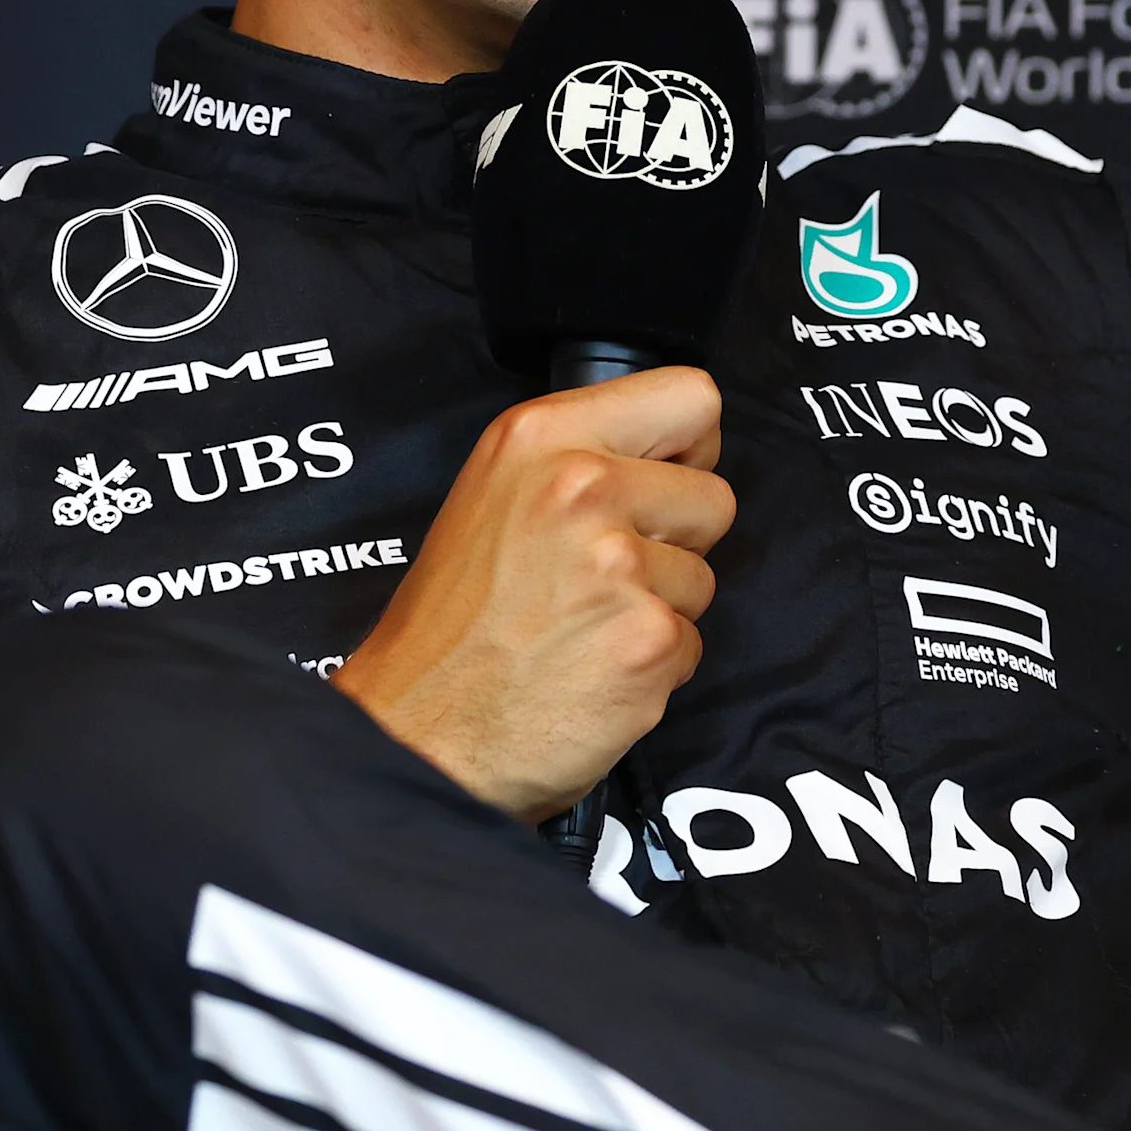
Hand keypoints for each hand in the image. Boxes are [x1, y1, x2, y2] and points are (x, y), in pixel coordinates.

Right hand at [332, 367, 731, 822]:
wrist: (417, 733)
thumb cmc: (450, 626)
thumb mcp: (491, 494)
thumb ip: (577, 458)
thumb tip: (670, 456)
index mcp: (541, 435)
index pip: (692, 397)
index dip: (683, 452)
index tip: (654, 486)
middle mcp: (582, 485)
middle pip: (714, 496)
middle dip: (675, 542)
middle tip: (601, 576)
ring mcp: (619, 563)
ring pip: (704, 577)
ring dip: (659, 608)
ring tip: (582, 628)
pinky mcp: (648, 638)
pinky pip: (693, 643)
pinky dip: (653, 666)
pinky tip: (591, 671)